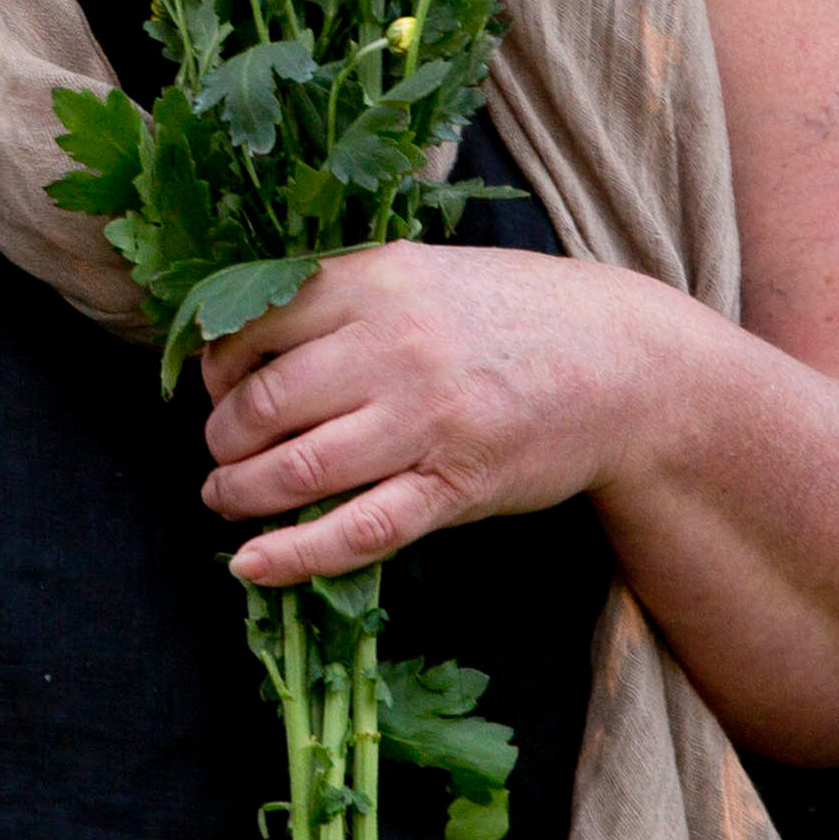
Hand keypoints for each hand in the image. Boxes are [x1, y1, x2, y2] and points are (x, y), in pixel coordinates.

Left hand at [196, 240, 694, 587]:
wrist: (624, 362)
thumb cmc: (508, 315)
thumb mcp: (420, 274)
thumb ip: (338, 296)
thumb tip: (234, 344)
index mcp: (375, 281)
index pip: (251, 327)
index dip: (214, 368)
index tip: (214, 389)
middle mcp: (393, 345)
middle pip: (263, 404)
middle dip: (222, 440)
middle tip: (219, 455)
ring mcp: (426, 419)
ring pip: (299, 468)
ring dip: (240, 493)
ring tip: (224, 499)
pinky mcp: (456, 485)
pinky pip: (359, 529)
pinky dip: (295, 554)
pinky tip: (253, 565)